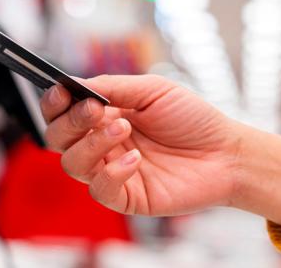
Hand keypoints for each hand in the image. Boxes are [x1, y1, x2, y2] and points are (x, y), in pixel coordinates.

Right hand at [41, 74, 280, 225]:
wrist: (226, 152)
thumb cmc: (192, 119)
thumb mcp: (152, 89)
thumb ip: (112, 86)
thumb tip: (76, 84)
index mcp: (102, 116)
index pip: (61, 112)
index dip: (54, 102)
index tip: (62, 92)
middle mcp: (100, 144)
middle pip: (56, 138)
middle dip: (70, 121)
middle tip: (96, 110)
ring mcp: (110, 170)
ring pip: (72, 163)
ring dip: (92, 144)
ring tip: (124, 129)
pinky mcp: (125, 196)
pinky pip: (99, 189)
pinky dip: (112, 172)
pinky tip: (136, 160)